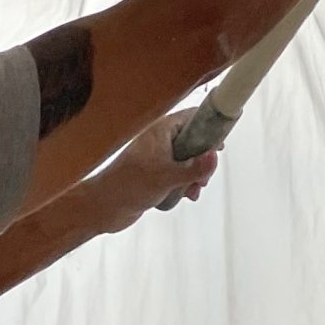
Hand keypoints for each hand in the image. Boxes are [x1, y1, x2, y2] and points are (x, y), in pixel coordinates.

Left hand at [82, 111, 218, 228]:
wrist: (104, 207)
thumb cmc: (132, 184)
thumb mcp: (166, 177)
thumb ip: (193, 168)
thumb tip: (216, 156)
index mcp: (163, 129)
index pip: (193, 117)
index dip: (210, 127)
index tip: (221, 145)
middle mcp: (161, 139)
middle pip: (193, 142)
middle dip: (202, 161)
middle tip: (204, 178)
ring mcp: (158, 157)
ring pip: (187, 161)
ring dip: (194, 176)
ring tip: (193, 191)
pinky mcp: (155, 174)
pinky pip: (177, 175)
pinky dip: (183, 184)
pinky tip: (184, 197)